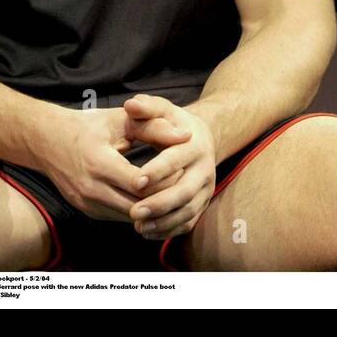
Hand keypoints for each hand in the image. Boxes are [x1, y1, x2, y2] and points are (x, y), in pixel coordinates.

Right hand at [38, 106, 188, 220]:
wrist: (47, 141)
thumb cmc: (89, 126)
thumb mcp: (121, 119)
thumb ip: (154, 127)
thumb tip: (186, 136)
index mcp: (99, 163)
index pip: (141, 184)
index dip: (165, 179)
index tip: (183, 168)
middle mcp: (90, 188)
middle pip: (137, 205)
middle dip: (163, 198)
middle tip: (184, 185)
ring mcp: (86, 203)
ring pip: (129, 216)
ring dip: (152, 208)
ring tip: (172, 192)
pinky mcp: (86, 210)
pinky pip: (118, 216)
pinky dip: (138, 210)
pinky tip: (153, 198)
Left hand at [122, 94, 217, 240]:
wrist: (200, 137)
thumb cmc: (173, 122)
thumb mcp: (162, 109)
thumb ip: (147, 107)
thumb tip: (131, 105)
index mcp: (195, 144)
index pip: (177, 159)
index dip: (157, 170)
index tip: (136, 181)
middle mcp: (205, 169)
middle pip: (185, 191)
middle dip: (159, 203)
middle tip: (133, 211)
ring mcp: (206, 189)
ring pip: (187, 211)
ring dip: (163, 222)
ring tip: (137, 226)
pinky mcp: (202, 203)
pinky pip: (188, 222)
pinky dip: (168, 230)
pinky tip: (147, 231)